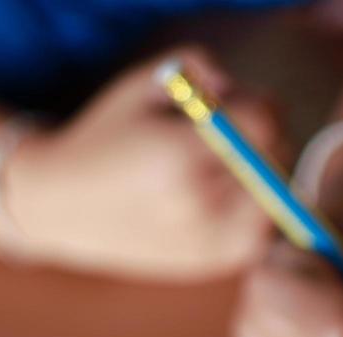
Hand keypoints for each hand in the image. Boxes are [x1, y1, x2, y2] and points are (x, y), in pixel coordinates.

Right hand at [9, 47, 281, 279]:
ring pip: (277, 196)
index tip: (233, 104)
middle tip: (230, 134)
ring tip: (221, 166)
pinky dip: (254, 207)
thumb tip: (246, 94)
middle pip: (276, 160)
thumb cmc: (108, 134)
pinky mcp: (216, 263)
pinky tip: (220, 196)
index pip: (262, 124)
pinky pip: (264, 226)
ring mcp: (211, 242)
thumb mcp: (143, 83)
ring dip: (263, 175)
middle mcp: (199, 205)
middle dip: (262, 139)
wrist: (65, 206)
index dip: (255, 106)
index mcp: (178, 154)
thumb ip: (201, 68)